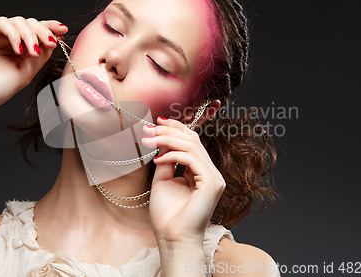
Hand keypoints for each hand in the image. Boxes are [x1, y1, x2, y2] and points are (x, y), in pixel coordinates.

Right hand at [0, 16, 67, 115]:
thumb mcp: (25, 73)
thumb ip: (40, 57)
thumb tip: (53, 41)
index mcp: (18, 48)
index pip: (36, 32)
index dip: (50, 27)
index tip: (64, 30)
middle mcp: (7, 39)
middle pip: (30, 23)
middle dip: (43, 31)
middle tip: (51, 42)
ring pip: (18, 21)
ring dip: (30, 35)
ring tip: (33, 52)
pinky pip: (2, 23)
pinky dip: (14, 33)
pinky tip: (18, 49)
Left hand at [142, 117, 225, 246]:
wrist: (172, 238)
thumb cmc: (167, 215)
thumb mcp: (163, 180)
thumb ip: (165, 160)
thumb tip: (161, 140)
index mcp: (200, 172)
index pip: (192, 142)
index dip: (176, 128)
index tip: (156, 121)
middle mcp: (210, 173)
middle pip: (192, 140)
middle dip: (168, 131)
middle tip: (147, 129)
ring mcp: (213, 178)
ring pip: (192, 146)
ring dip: (166, 139)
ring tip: (147, 140)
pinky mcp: (212, 183)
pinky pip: (191, 159)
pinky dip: (172, 155)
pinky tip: (157, 160)